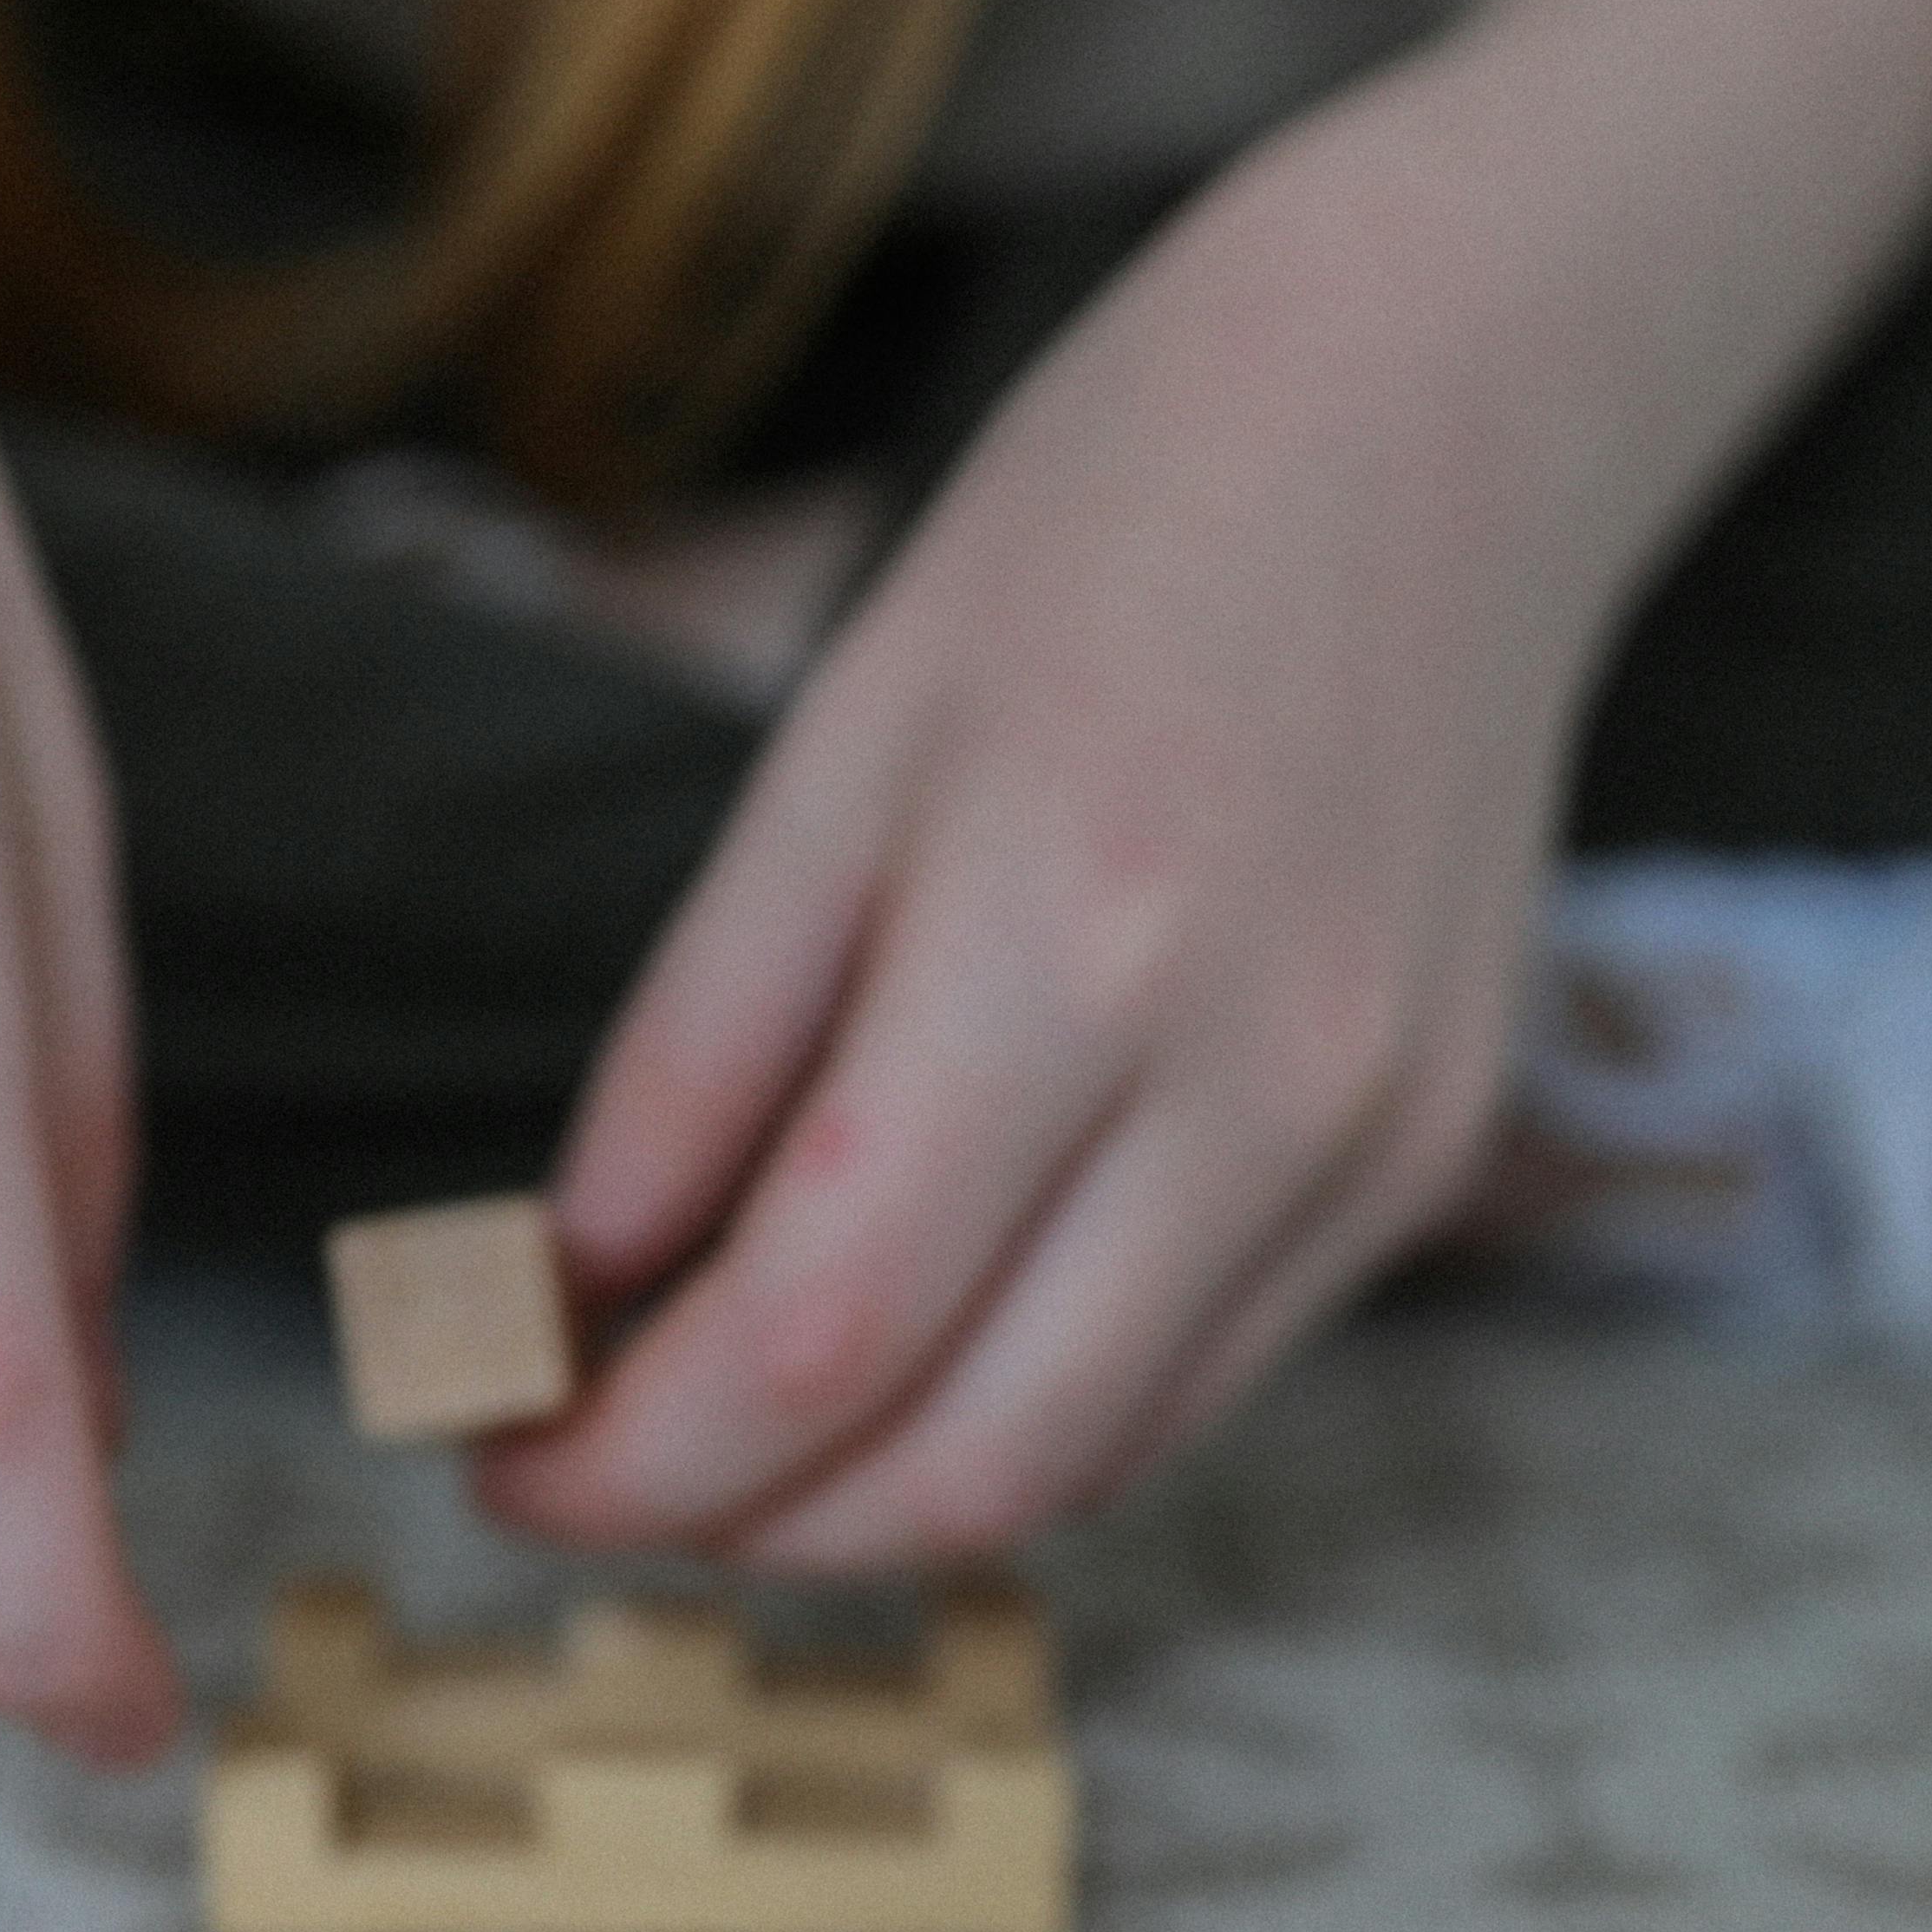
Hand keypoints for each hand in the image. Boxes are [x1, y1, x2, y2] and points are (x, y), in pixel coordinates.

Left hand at [474, 79, 1628, 1571]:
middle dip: (734, 1524)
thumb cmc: (1106, 531)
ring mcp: (1367, 1143)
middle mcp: (1251, 1084)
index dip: (629, 1460)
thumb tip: (573, 1294)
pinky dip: (1023, 1422)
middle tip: (590, 1480)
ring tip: (724, 1432)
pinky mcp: (1429, 1162)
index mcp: (1064, 946)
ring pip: (1082, 1464)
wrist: (1438, 407)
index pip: (812, 1338)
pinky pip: (1192, 1385)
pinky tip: (915, 1350)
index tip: (493, 1460)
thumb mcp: (833, 749)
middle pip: (957, 1465)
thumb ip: (700, 1046)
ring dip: (871, 1507)